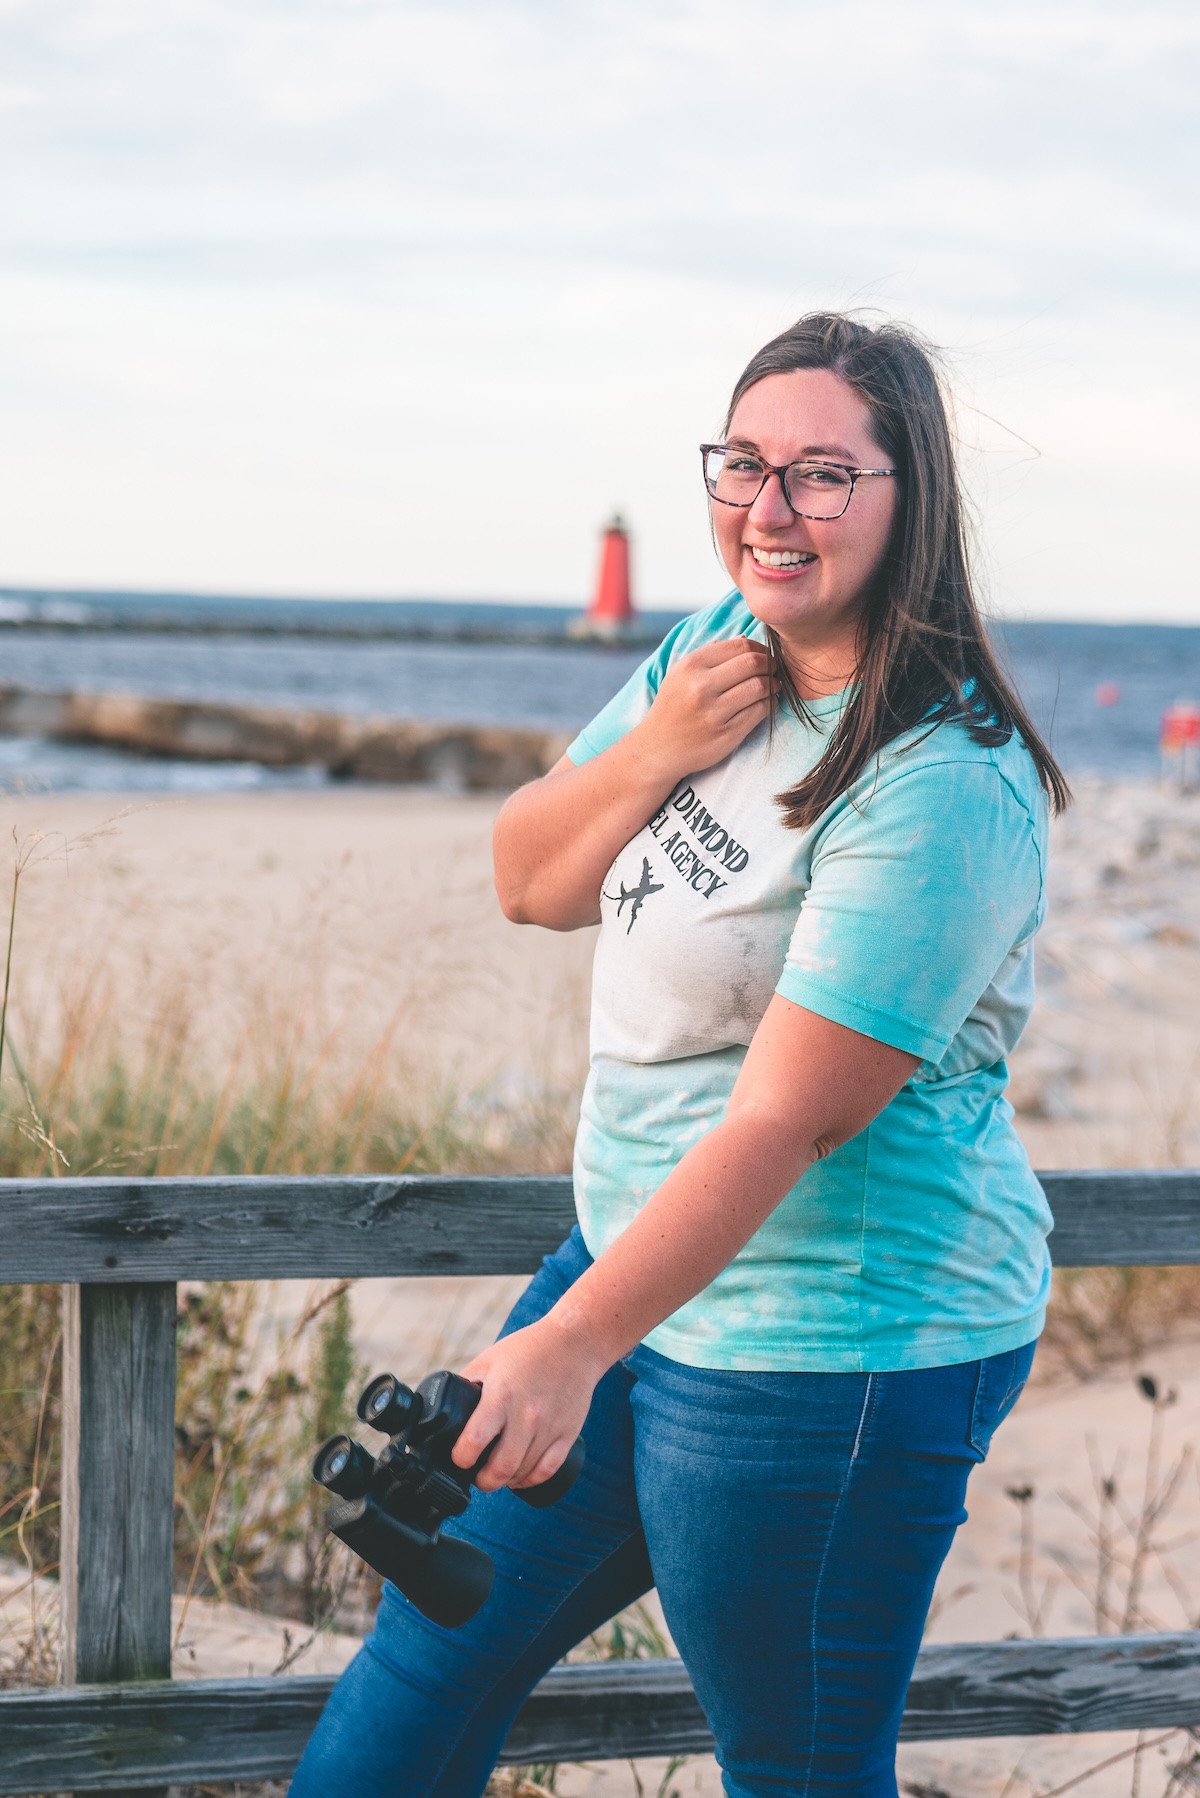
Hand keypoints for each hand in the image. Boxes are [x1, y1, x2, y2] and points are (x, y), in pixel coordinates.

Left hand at [451, 1316, 605, 1492]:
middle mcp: (526, 1416)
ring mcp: (549, 1427)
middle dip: (482, 1481)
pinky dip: (530, 1480)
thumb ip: (467, 1384)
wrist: (575, 1343)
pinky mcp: (568, 1434)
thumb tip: (446, 1408)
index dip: (461, 1458)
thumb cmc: (528, 1350)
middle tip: (477, 1476)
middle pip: (500, 1468)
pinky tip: (520, 1476)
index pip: (474, 1441)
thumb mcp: (489, 1360)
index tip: (460, 1457)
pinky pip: (547, 1471)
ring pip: (523, 1473)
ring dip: (505, 1480)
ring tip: (496, 1473)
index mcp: (501, 1396)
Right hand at [633, 639, 774, 784]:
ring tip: (773, 686)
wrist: (658, 748)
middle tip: (773, 669)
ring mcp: (714, 712)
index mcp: (691, 666)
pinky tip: (767, 703)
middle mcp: (701, 687)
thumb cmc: (674, 706)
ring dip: (774, 684)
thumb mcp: (682, 674)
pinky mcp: (727, 734)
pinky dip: (770, 704)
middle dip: (770, 664)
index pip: (740, 646)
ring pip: (760, 687)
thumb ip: (712, 654)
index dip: (759, 648)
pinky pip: (760, 711)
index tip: (763, 655)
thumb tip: (746, 639)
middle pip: (753, 663)